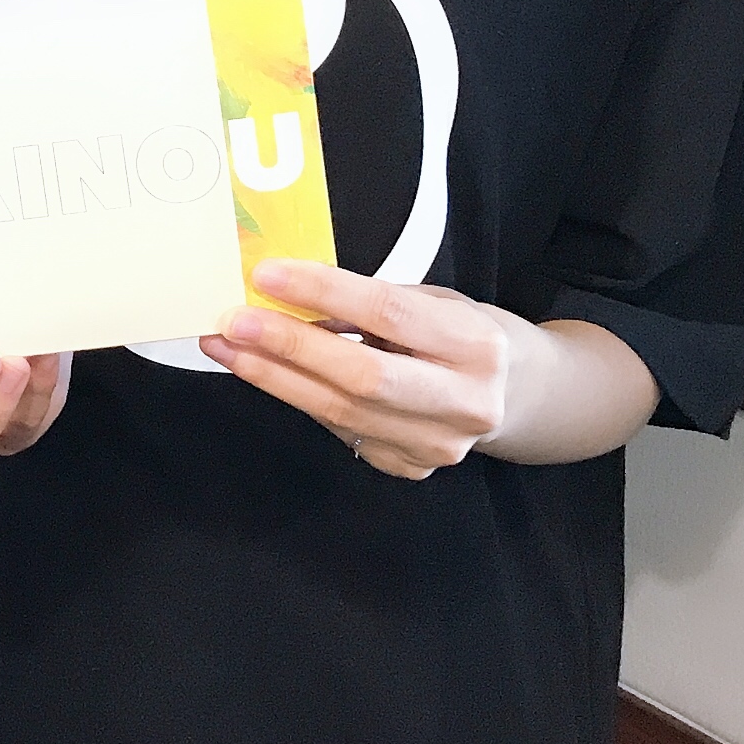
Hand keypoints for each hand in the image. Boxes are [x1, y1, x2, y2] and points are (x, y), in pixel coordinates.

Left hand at [201, 259, 511, 478]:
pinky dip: (300, 398)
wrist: (514, 396)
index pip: (388, 313)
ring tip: (228, 346)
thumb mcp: (436, 303)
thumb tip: (289, 295)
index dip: (323, 293)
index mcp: (477, 345)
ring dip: (274, 377)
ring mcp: (439, 445)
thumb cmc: (463, 336)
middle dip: (289, 347)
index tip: (267, 275)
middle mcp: (465, 402)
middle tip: (234, 321)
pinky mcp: (413, 469)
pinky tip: (268, 374)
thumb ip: (373, 305)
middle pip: (362, 376)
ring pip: (341, 411)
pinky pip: (342, 431)